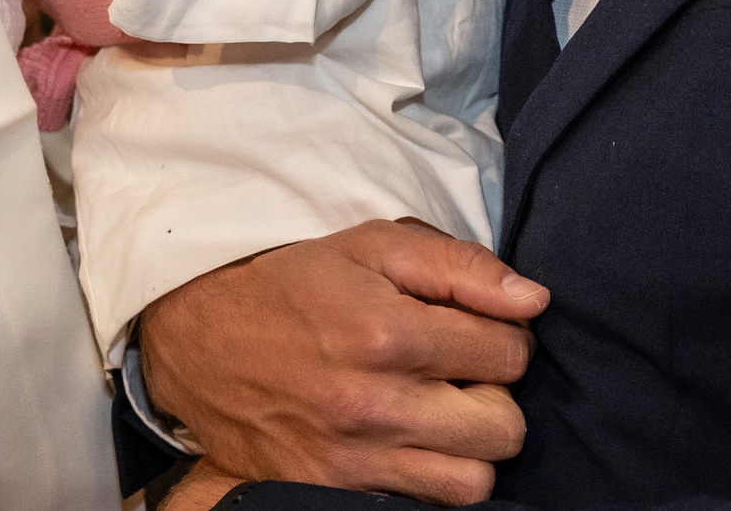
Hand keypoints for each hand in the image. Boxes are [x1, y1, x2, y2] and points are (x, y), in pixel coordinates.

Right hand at [137, 219, 546, 505]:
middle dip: (494, 396)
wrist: (196, 338)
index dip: (504, 335)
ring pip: (472, 483)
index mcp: (389, 332)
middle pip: (504, 428)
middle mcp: (376, 403)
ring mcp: (354, 457)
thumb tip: (534, 300)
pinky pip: (421, 506)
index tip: (473, 328)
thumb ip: (459, 266)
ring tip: (437, 412)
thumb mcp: (369, 245)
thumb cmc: (290, 284)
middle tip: (459, 374)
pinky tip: (407, 441)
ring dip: (468, 448)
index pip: (510, 352)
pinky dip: (428, 479)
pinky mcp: (334, 490)